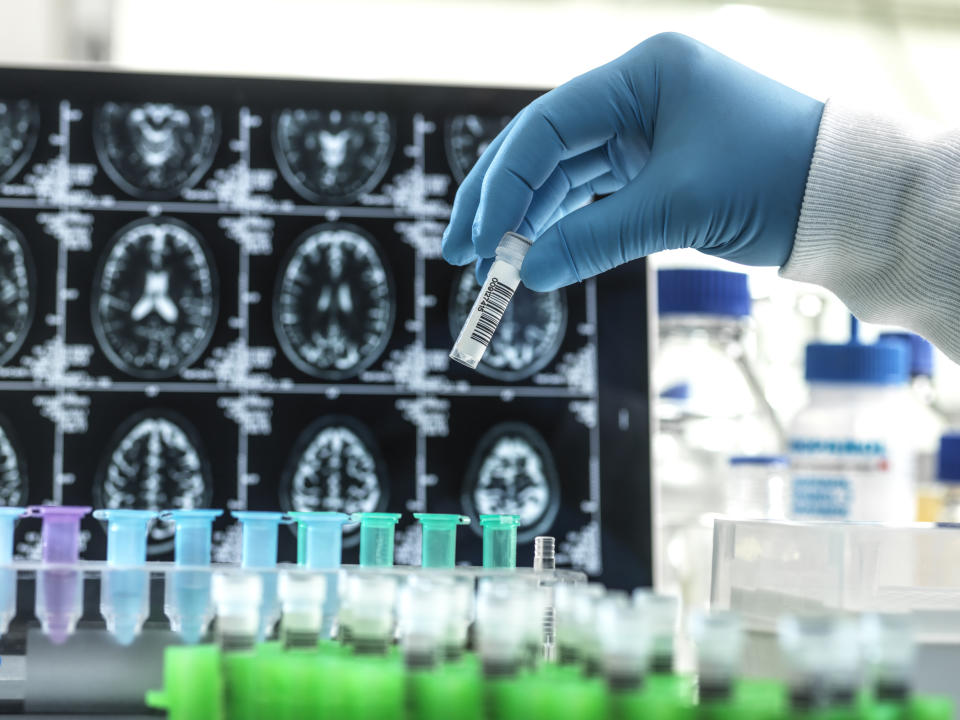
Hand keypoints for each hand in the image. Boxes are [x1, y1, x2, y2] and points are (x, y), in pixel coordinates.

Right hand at [441, 33, 823, 290]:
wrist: (845, 199)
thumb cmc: (776, 180)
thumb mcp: (677, 208)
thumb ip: (593, 239)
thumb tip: (525, 275)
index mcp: (642, 74)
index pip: (546, 126)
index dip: (503, 186)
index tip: (480, 242)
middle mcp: (637, 93)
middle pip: (544, 147)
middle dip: (500, 202)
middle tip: (464, 254)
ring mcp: (644, 128)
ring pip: (564, 173)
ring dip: (528, 219)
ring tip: (496, 269)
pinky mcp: (654, 164)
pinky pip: (592, 194)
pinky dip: (565, 225)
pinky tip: (537, 255)